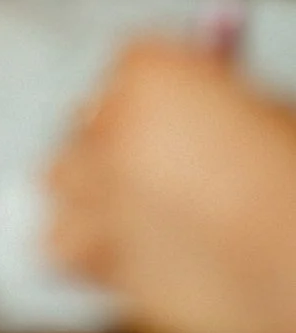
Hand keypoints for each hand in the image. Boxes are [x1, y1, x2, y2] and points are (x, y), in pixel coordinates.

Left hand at [49, 40, 295, 332]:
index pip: (119, 71)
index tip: (167, 118)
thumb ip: (209, 97)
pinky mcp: (106, 261)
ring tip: (122, 208)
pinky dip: (80, 250)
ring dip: (83, 192)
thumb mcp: (260, 110)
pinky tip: (112, 253)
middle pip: (84, 125)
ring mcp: (102, 194)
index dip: (146, 100)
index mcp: (150, 73)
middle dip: (109, 144)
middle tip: (150, 168)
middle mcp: (113, 127)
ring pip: (59, 181)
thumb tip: (192, 100)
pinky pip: (65, 248)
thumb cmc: (295, 182)